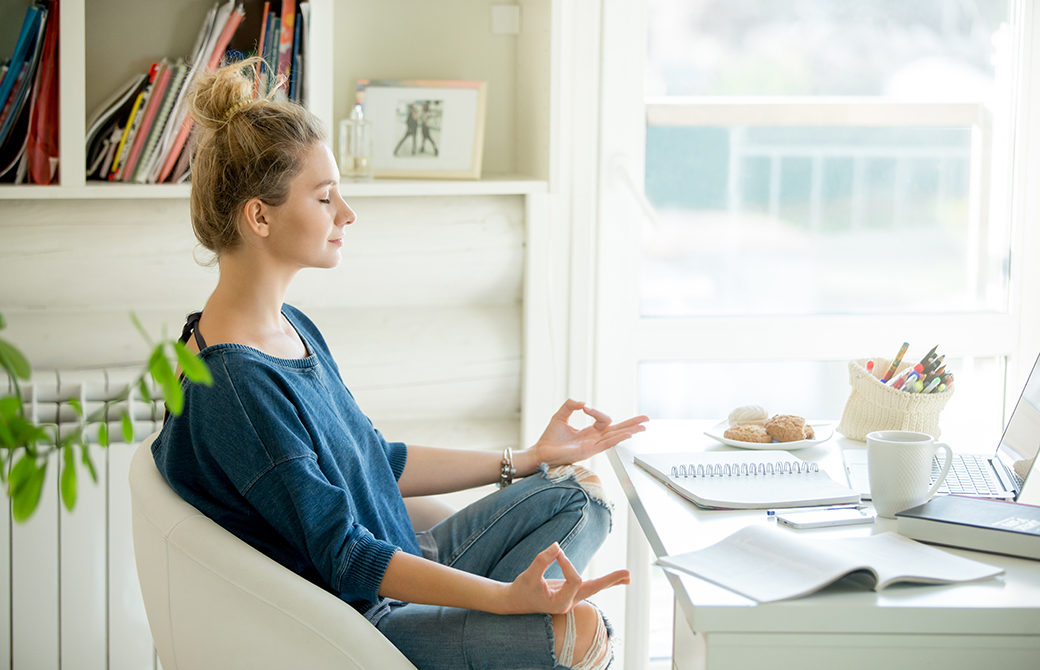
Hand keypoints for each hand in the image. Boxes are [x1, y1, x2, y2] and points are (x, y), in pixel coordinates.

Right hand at [503, 543, 629, 614]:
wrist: (514, 602)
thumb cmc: (521, 590)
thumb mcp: (528, 575)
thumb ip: (542, 561)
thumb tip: (557, 546)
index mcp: (560, 603)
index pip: (574, 579)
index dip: (567, 563)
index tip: (556, 552)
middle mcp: (569, 603)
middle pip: (593, 590)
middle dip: (610, 581)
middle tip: (629, 575)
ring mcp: (570, 599)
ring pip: (593, 589)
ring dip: (610, 581)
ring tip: (627, 577)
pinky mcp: (569, 593)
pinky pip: (588, 587)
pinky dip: (601, 582)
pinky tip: (614, 580)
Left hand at [528, 399, 647, 468]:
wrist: (540, 452)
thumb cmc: (550, 438)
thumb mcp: (561, 415)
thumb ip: (571, 405)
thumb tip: (583, 402)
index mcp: (589, 432)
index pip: (604, 420)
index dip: (596, 411)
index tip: (584, 408)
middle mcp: (594, 439)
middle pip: (617, 430)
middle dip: (632, 424)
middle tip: (646, 419)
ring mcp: (593, 446)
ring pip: (615, 436)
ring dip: (629, 430)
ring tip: (642, 426)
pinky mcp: (588, 451)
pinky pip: (606, 444)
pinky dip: (617, 438)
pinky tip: (627, 434)